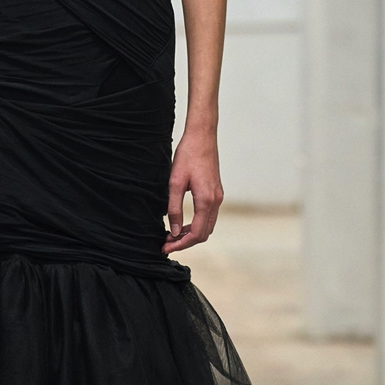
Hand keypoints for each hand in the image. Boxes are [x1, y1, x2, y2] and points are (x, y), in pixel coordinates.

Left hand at [163, 128, 223, 253]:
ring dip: (191, 234)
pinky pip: (208, 216)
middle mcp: (216, 201)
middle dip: (185, 242)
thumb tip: (173, 231)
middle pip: (204, 233)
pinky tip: (183, 223)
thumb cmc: (187, 156)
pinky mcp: (216, 192)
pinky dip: (197, 224)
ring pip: (207, 226)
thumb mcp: (175, 182)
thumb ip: (174, 208)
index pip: (196, 233)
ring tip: (172, 235)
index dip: (181, 244)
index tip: (166, 248)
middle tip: (167, 243)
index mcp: (206, 200)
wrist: (202, 137)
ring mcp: (218, 197)